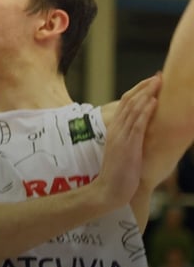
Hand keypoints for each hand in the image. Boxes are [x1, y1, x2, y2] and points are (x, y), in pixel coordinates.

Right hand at [96, 73, 161, 209]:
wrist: (108, 190)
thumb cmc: (118, 174)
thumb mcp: (123, 152)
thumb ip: (129, 140)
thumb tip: (140, 135)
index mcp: (115, 130)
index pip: (125, 105)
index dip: (138, 91)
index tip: (150, 81)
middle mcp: (116, 130)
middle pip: (129, 102)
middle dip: (144, 87)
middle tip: (157, 76)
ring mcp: (121, 137)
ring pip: (133, 110)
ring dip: (146, 94)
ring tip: (158, 82)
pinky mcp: (128, 145)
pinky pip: (137, 124)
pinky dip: (145, 111)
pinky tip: (153, 102)